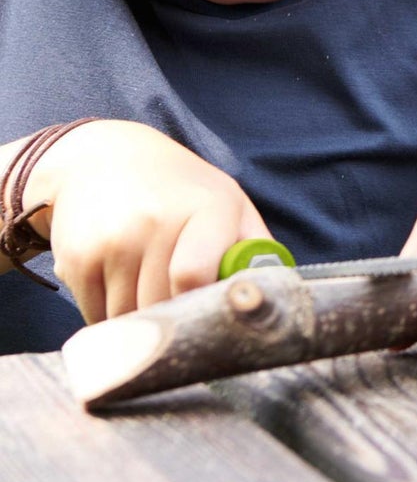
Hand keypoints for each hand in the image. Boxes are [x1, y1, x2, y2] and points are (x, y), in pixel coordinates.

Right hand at [24, 120, 268, 322]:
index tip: (205, 311)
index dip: (199, 303)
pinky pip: (97, 316)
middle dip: (173, 319)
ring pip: (129, 318)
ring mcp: (113, 240)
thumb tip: (274, 294)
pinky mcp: (77, 259)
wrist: (104, 158)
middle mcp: (157, 221)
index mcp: (208, 207)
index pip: (196, 275)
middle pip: (163, 305)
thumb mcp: (228, 203)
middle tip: (180, 310)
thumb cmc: (182, 190)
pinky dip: (110, 318)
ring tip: (150, 293)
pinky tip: (120, 288)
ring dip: (141, 323)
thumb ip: (254, 248)